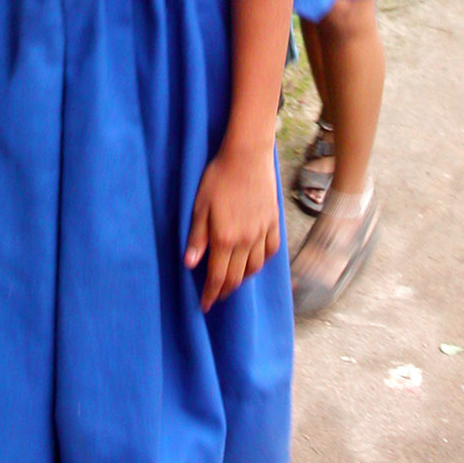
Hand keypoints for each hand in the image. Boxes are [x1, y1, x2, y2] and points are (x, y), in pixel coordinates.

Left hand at [184, 143, 280, 311]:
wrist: (247, 157)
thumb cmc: (218, 178)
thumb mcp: (200, 206)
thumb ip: (197, 237)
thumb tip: (190, 264)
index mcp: (225, 238)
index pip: (218, 277)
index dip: (211, 294)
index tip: (205, 305)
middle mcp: (246, 241)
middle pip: (237, 277)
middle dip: (225, 291)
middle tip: (216, 297)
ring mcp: (262, 232)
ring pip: (255, 267)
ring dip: (243, 278)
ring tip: (232, 280)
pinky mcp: (273, 222)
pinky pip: (271, 251)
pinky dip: (262, 261)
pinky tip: (254, 261)